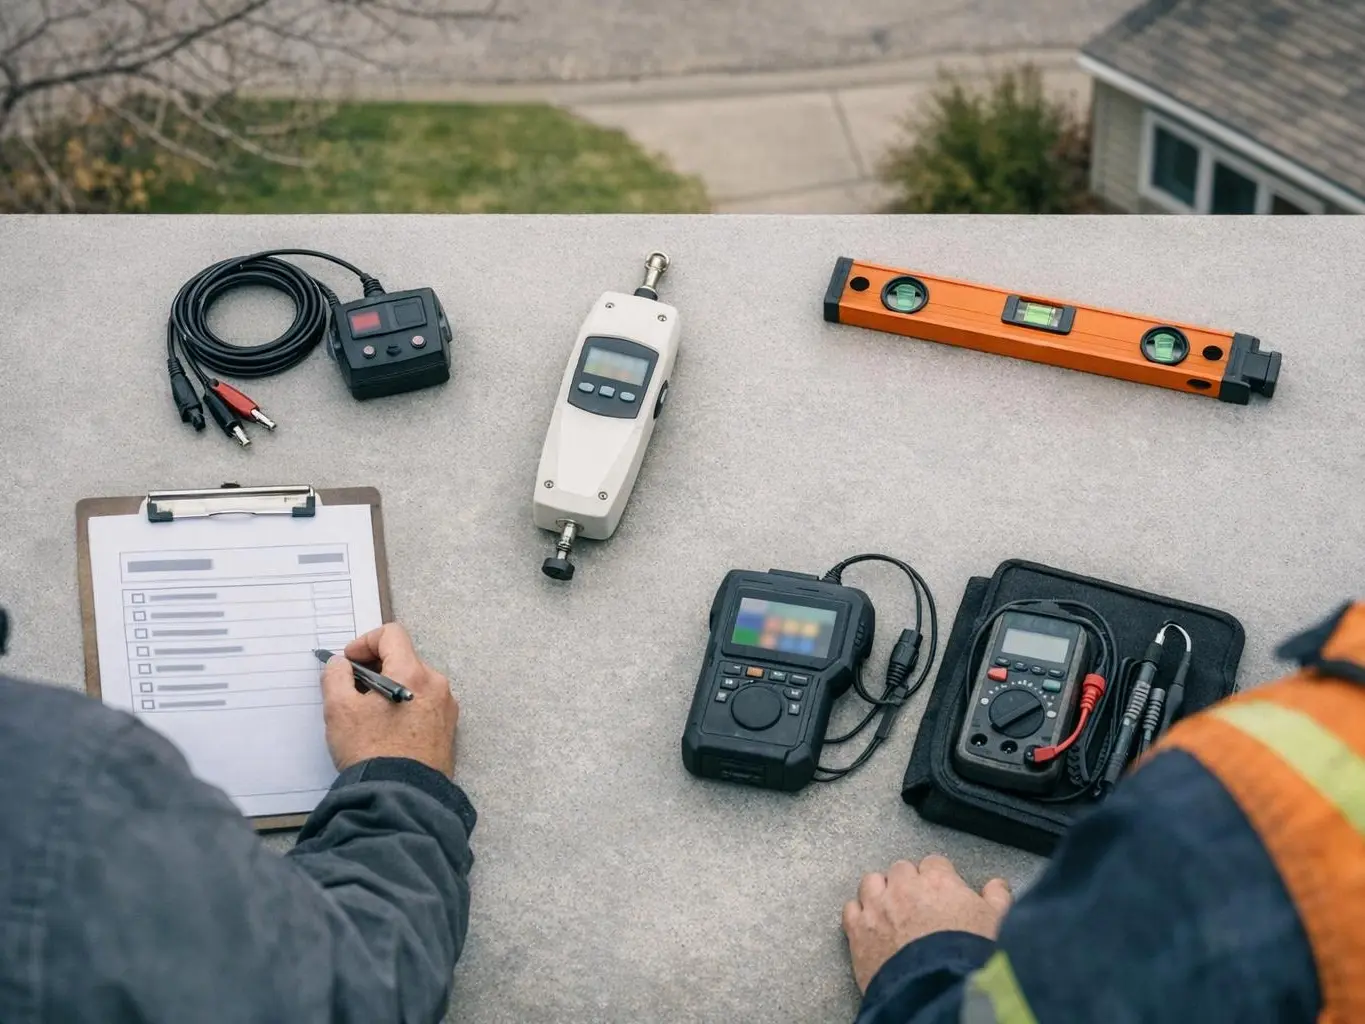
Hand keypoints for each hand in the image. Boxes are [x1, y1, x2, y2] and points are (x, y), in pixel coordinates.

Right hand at [321, 623, 458, 776]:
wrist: (401, 796)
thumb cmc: (370, 751)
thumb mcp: (339, 710)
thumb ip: (336, 677)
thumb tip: (340, 665)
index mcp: (413, 673)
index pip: (392, 634)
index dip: (365, 642)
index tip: (349, 662)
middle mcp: (437, 685)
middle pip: (404, 659)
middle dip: (376, 668)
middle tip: (353, 689)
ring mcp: (446, 708)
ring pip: (414, 683)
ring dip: (390, 688)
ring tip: (368, 714)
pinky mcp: (448, 729)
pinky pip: (424, 704)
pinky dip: (404, 706)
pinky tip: (387, 729)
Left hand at [842, 855, 1011, 992]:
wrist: (939, 989)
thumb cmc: (968, 957)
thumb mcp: (998, 924)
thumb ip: (997, 898)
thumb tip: (996, 886)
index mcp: (937, 881)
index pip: (934, 863)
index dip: (939, 878)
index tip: (941, 891)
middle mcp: (903, 888)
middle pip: (901, 870)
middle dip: (909, 883)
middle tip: (918, 903)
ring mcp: (877, 908)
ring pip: (872, 882)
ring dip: (881, 892)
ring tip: (891, 909)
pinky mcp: (858, 932)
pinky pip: (850, 909)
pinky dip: (859, 914)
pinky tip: (869, 924)